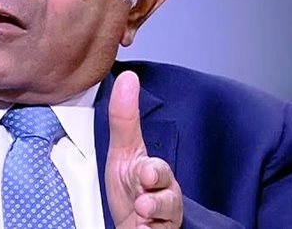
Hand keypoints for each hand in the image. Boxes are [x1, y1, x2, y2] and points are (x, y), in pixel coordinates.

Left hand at [106, 71, 182, 228]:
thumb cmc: (132, 187)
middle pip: (169, 199)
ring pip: (167, 218)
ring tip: (141, 211)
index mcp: (156, 175)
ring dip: (153, 214)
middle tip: (144, 193)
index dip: (153, 172)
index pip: (158, 171)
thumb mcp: (123, 152)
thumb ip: (125, 118)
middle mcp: (164, 198)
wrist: (135, 225)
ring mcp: (162, 220)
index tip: (145, 172)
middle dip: (158, 196)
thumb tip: (128, 77)